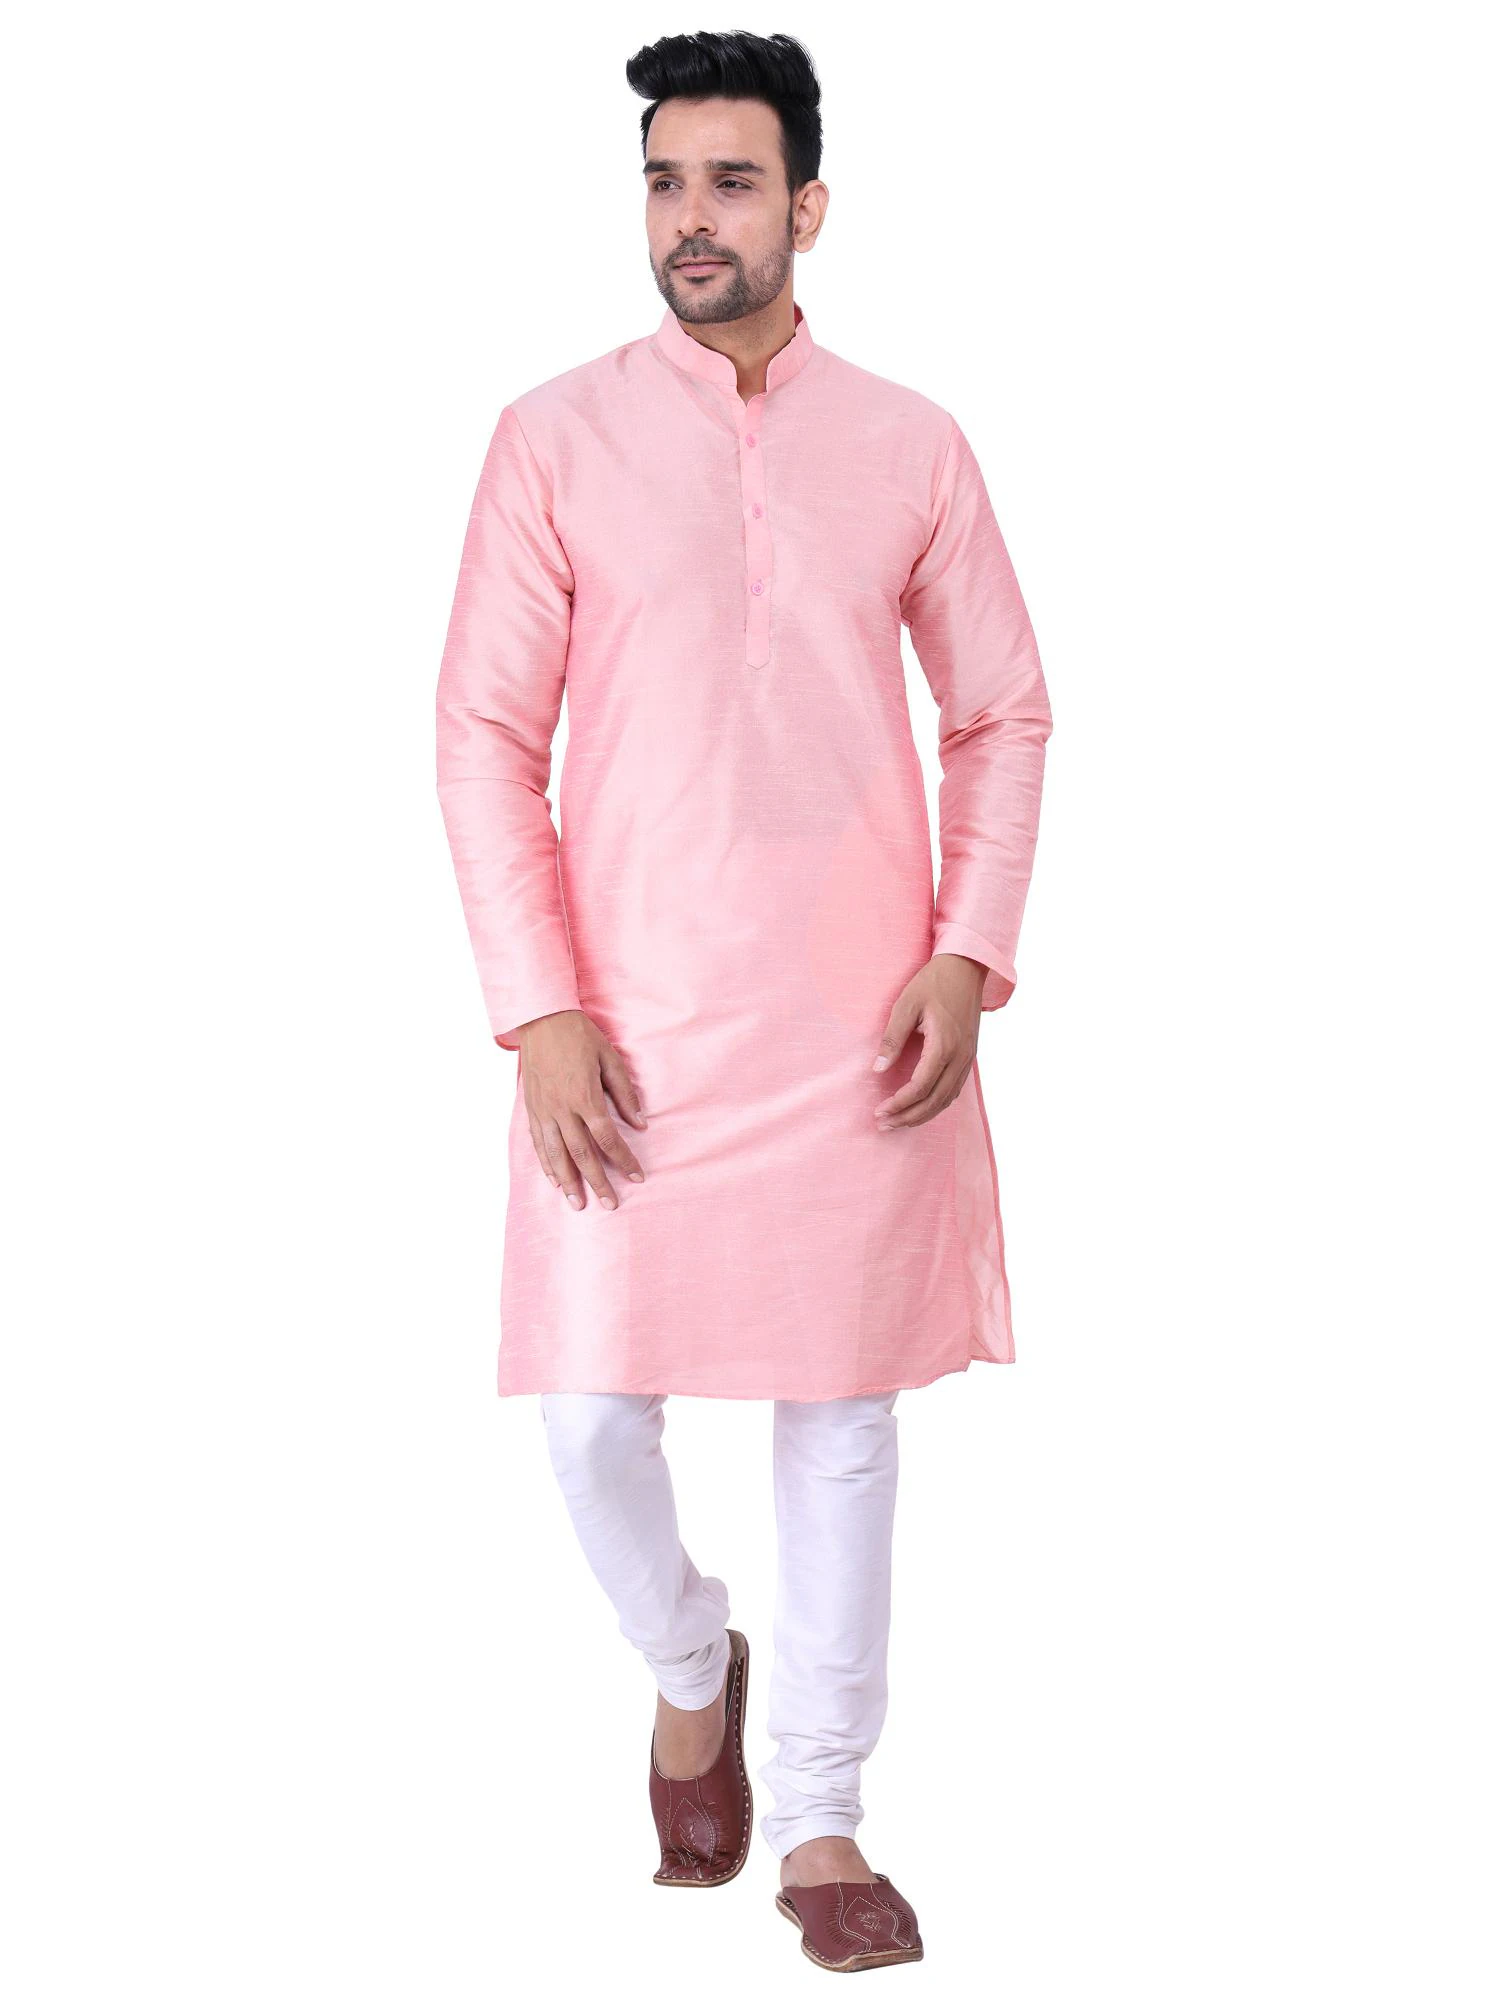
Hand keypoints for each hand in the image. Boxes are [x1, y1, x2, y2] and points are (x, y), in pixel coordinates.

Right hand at [515, 1010, 646, 1210]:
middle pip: (582, 1154)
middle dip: (597, 1181)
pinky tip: (555, 1180)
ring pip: (556, 1154)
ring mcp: (543, 1110)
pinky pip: (538, 1143)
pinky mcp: (532, 1108)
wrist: (542, 1018)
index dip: (623, 1160)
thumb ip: (624, 1093)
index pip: (607, 1138)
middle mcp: (562, 1108)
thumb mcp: (609, 1058)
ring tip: (578, 1203)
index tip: (637, 1176)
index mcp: (585, 1096)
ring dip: (569, 1181)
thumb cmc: (580, 1036)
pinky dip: (547, 1164)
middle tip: (610, 1204)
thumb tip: (640, 1124)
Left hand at [869, 954, 985, 1130]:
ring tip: (900, 1122)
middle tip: (885, 1124)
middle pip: (935, 1100)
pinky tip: (921, 1107)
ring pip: (947, 1099)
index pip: (920, 1087)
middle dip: (908, 1117)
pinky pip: (955, 1089)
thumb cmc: (933, 982)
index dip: (899, 1103)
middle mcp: (960, 1056)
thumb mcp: (905, 1005)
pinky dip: (937, 1103)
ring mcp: (968, 1058)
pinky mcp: (969, 1056)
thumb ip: (892, 1038)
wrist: (966, 967)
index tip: (879, 1110)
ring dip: (923, 1115)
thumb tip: (878, 1069)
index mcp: (944, 1044)